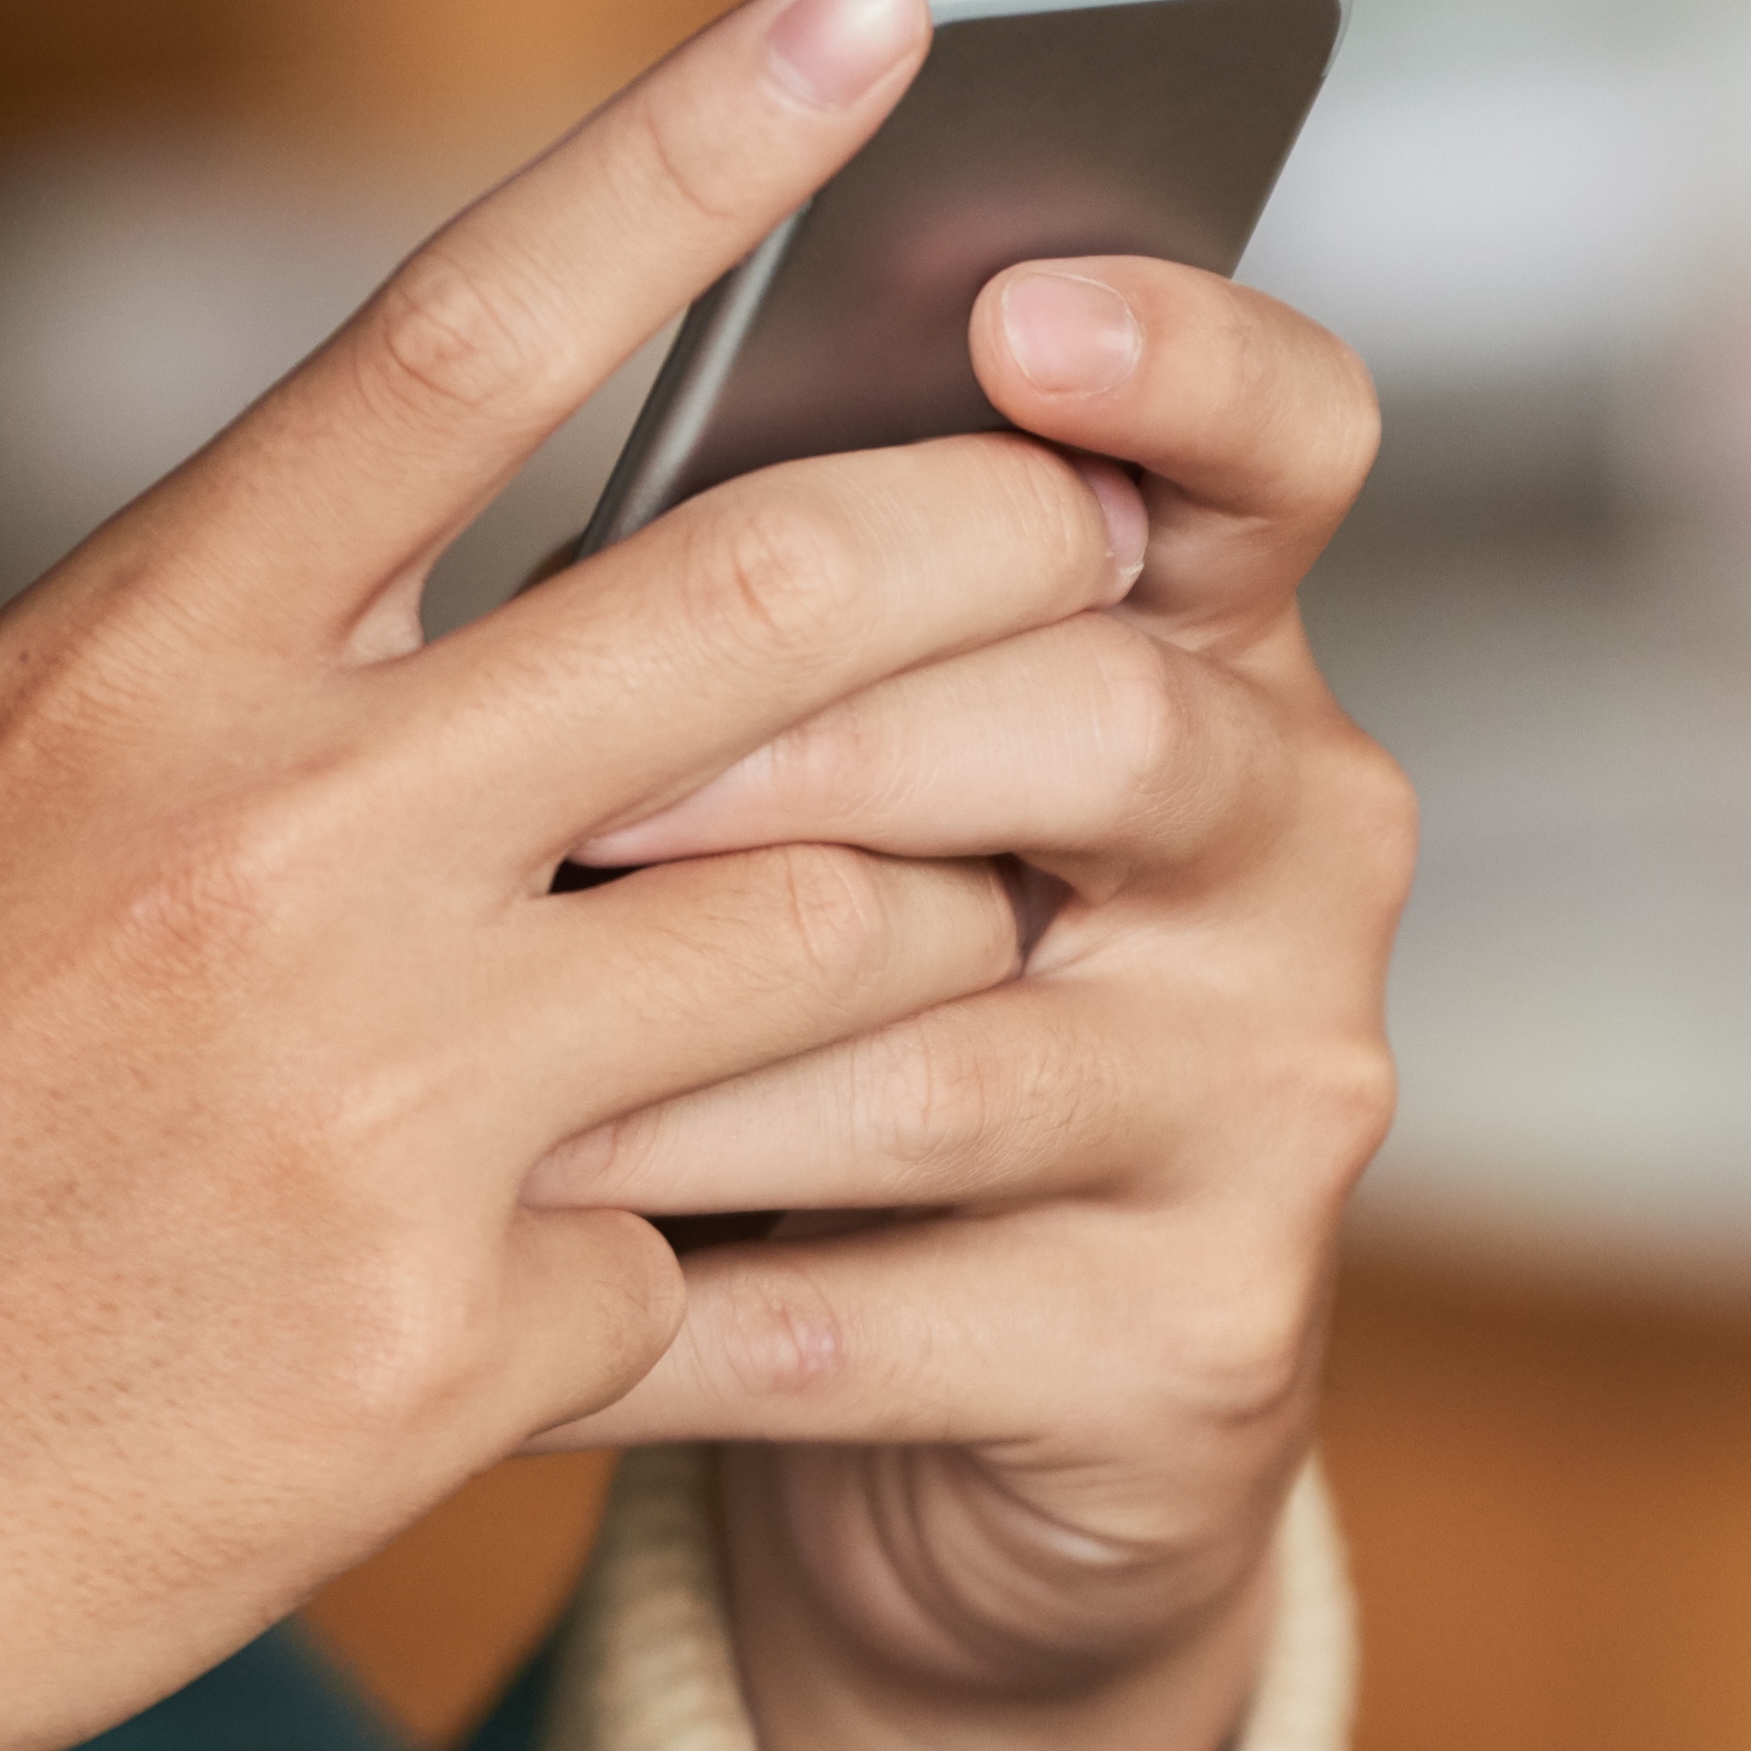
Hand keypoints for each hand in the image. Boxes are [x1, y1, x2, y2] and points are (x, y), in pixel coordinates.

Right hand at [0, 0, 1154, 1750]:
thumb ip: (76, 703)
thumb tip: (252, 614)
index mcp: (118, 673)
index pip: (461, 333)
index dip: (700, 149)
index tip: (887, 8)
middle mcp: (273, 846)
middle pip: (771, 611)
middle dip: (1007, 552)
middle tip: (1129, 538)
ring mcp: (378, 1104)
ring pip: (839, 936)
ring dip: (935, 928)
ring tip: (970, 938)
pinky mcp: (447, 1356)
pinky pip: (709, 1259)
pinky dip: (714, 1268)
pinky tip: (667, 1302)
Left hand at [531, 252, 1403, 1750]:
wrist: (948, 1441)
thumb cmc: (812, 1031)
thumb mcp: (827, 786)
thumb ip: (773, 611)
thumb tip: (559, 387)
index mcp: (1213, 651)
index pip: (1282, 446)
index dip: (1184, 360)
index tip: (1020, 309)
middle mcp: (1297, 852)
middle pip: (1111, 724)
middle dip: (812, 739)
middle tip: (569, 784)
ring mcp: (1270, 1108)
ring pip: (961, 1046)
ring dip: (678, 1060)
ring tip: (453, 1069)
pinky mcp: (1188, 1351)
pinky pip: (881, 1313)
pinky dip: (651, 1309)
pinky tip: (487, 1297)